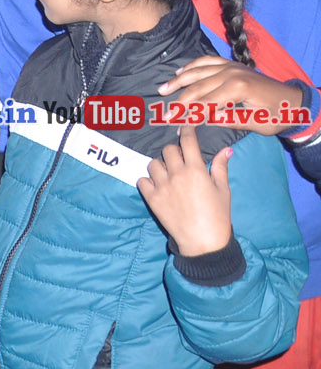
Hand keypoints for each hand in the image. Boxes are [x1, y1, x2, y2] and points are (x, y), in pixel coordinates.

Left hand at [139, 124, 233, 256]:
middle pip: (168, 150)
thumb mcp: (223, 190)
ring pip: (153, 164)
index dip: (186, 131)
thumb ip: (221, 167)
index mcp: (196, 170)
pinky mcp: (151, 198)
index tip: (185, 127)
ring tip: (168, 175)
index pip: (187, 142)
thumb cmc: (218, 215)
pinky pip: (142, 180)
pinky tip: (157, 186)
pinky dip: (147, 181)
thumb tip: (226, 150)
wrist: (203, 241)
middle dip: (174, 151)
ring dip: (160, 166)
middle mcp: (177, 174)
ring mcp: (162, 186)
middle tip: (179, 160)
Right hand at [161, 56, 309, 136]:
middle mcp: (231, 73)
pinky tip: (180, 72)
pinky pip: (207, 61)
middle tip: (164, 114)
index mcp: (238, 88)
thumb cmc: (277, 115)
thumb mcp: (256, 123)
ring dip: (178, 81)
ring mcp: (230, 66)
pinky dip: (192, 66)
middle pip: (197, 88)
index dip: (189, 115)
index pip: (206, 103)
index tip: (175, 125)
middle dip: (179, 102)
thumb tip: (203, 119)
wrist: (293, 100)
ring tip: (162, 89)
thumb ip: (229, 119)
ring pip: (198, 72)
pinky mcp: (231, 64)